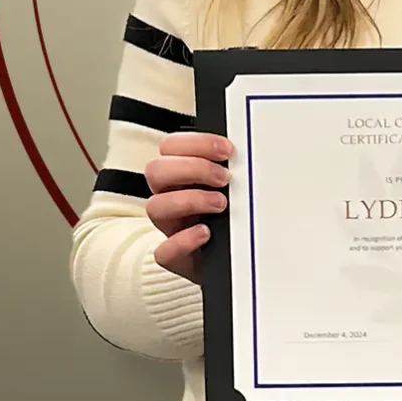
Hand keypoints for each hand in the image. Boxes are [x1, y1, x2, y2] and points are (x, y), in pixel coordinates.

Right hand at [144, 131, 232, 284]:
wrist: (240, 257)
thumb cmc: (236, 214)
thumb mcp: (236, 184)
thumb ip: (233, 166)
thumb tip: (247, 152)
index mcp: (181, 173)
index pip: (170, 146)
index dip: (196, 143)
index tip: (227, 149)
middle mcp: (170, 196)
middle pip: (156, 170)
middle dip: (194, 168)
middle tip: (225, 178)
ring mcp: (170, 227)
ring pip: (154, 206)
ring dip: (191, 200)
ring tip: (222, 204)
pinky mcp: (175, 257)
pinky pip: (163, 251)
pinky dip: (184, 240)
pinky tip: (206, 233)